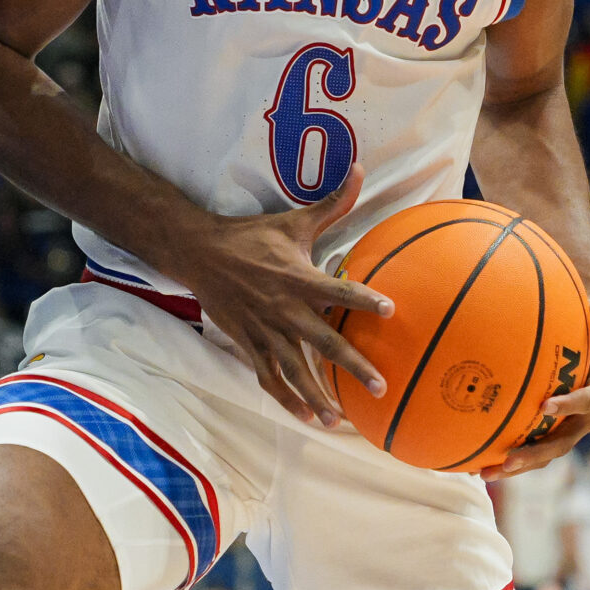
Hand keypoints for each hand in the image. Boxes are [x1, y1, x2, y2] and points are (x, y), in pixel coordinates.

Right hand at [172, 168, 393, 429]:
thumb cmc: (251, 237)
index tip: (390, 311)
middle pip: (324, 343)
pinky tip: (307, 416)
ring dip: (318, 395)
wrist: (199, 254)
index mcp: (298, 279)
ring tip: (340, 419)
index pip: (338, 290)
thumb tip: (359, 169)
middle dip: (352, 367)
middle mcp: (284, 310)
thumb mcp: (293, 222)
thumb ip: (332, 203)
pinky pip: (269, 377)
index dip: (363, 300)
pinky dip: (287, 398)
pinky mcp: (249, 343)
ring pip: (295, 370)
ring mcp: (265, 331)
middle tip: (379, 386)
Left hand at [489, 284, 589, 477]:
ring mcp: (568, 426)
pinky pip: (529, 446)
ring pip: (545, 452)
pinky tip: (471, 465)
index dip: (573, 405)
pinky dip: (504, 457)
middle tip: (509, 458)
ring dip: (517, 465)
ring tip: (484, 474)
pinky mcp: (550, 430)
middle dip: (538, 452)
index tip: (546, 406)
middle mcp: (587, 415)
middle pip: (565, 440)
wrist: (587, 339)